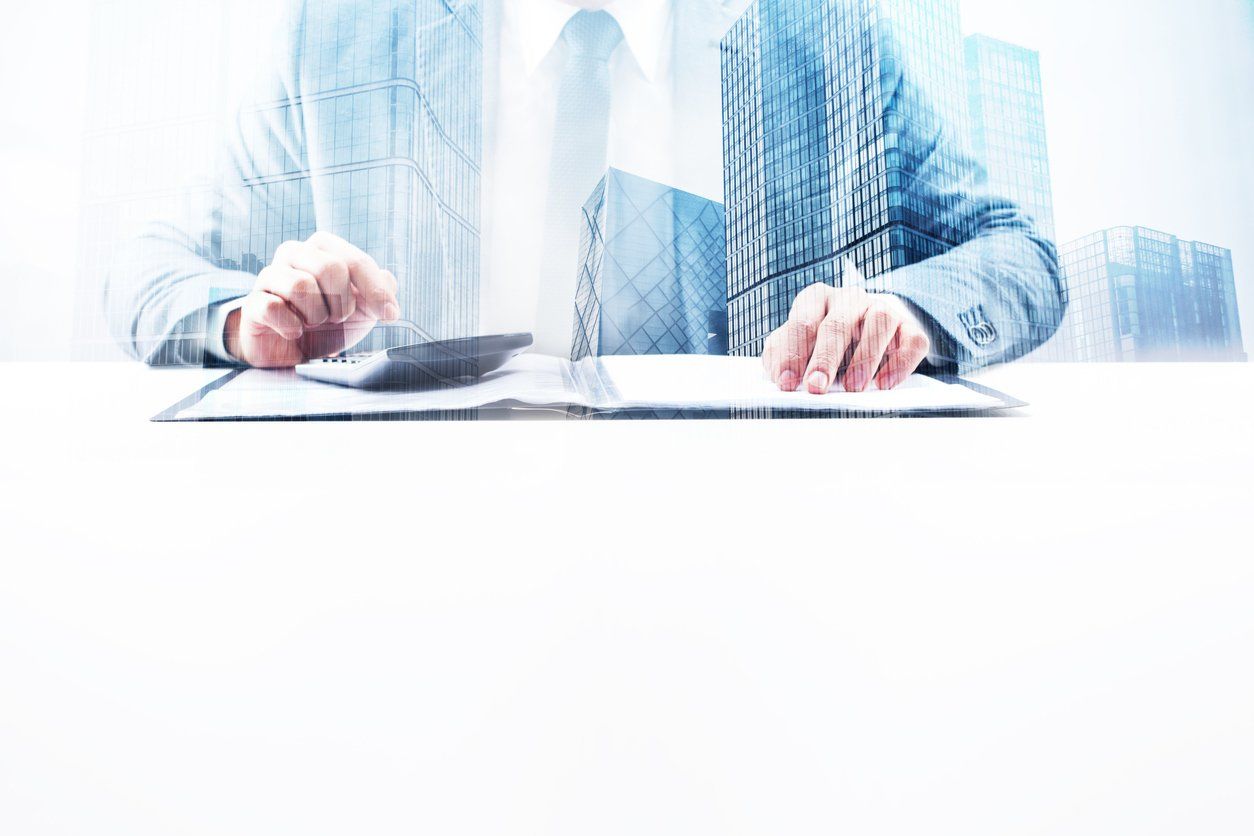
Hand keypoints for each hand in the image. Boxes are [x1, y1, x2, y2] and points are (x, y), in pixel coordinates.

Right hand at [225, 232, 400, 367]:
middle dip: (343, 302)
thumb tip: (388, 281)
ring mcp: (270, 277)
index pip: (354, 260)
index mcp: (322, 249)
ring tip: (313, 323)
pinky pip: (273, 308)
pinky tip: (294, 332)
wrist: (292, 352)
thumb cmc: (327, 323)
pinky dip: (291, 327)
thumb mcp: (362, 308)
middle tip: (338, 318)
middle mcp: (294, 254)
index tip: (391, 315)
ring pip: (301, 285)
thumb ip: (379, 290)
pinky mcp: (252, 304)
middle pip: (329, 267)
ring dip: (317, 315)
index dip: (376, 290)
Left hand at [762, 285, 930, 393]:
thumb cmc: (821, 341)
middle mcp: (849, 299)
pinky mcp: (908, 327)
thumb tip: (781, 376)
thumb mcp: (794, 345)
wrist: (865, 331)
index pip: (803, 322)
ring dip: (866, 356)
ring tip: (853, 387)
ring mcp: (882, 309)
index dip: (793, 353)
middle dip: (825, 358)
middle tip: (816, 387)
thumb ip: (781, 355)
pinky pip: (912, 340)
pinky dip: (900, 363)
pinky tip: (884, 384)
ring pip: (880, 320)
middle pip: (838, 323)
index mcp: (816, 299)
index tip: (787, 383)